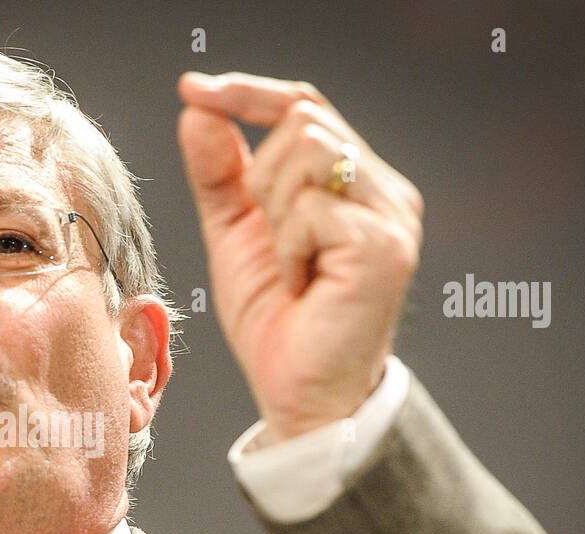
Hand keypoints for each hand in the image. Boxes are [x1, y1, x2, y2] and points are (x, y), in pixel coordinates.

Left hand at [176, 72, 422, 438]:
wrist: (300, 394)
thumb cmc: (277, 323)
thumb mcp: (234, 235)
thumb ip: (220, 173)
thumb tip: (198, 110)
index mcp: (352, 183)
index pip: (304, 106)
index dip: (247, 92)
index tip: (193, 88)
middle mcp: (383, 190)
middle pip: (303, 120)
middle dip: (260, 175)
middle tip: (268, 236)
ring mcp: (391, 215)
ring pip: (308, 151)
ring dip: (274, 210)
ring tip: (290, 264)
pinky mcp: (384, 246)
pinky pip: (310, 208)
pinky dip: (287, 247)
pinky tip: (302, 284)